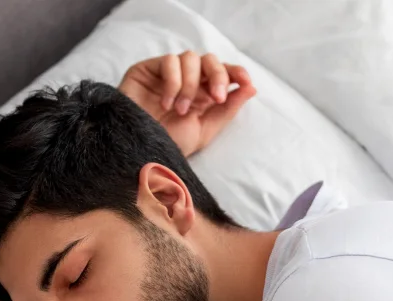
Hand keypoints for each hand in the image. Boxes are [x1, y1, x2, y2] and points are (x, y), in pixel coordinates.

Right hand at [119, 51, 255, 156]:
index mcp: (204, 94)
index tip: (246, 82)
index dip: (236, 72)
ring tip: (180, 110)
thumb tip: (251, 88)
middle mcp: (188, 80)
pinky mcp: (149, 69)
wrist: (140, 150)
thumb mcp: (206, 130)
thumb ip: (227, 109)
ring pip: (190, 58)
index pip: (224, 72)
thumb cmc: (170, 143)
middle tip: (216, 98)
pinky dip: (172, 82)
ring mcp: (168, 73)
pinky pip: (169, 61)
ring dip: (190, 85)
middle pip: (210, 60)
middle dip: (218, 76)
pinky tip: (166, 103)